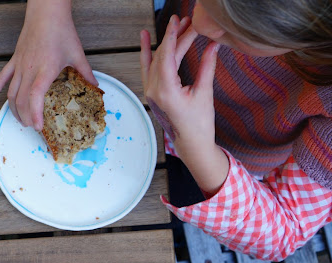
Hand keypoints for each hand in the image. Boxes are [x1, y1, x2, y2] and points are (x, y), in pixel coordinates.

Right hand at [0, 0, 96, 130]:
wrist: (46, 13)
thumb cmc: (61, 31)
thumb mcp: (77, 53)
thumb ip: (86, 73)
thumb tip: (96, 86)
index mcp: (45, 70)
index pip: (35, 97)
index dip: (34, 114)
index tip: (38, 126)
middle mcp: (29, 70)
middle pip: (21, 100)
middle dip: (25, 117)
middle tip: (32, 127)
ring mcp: (19, 66)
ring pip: (11, 93)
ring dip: (14, 110)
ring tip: (20, 120)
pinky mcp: (14, 61)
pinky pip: (1, 79)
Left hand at [140, 15, 227, 194]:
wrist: (190, 143)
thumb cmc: (199, 123)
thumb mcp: (204, 93)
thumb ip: (207, 67)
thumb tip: (215, 44)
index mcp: (166, 91)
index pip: (167, 56)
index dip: (173, 36)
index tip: (178, 21)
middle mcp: (153, 90)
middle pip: (163, 56)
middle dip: (175, 37)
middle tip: (186, 21)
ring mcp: (150, 92)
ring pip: (155, 60)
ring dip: (164, 42)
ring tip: (174, 24)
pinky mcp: (152, 92)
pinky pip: (148, 69)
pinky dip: (148, 53)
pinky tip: (146, 38)